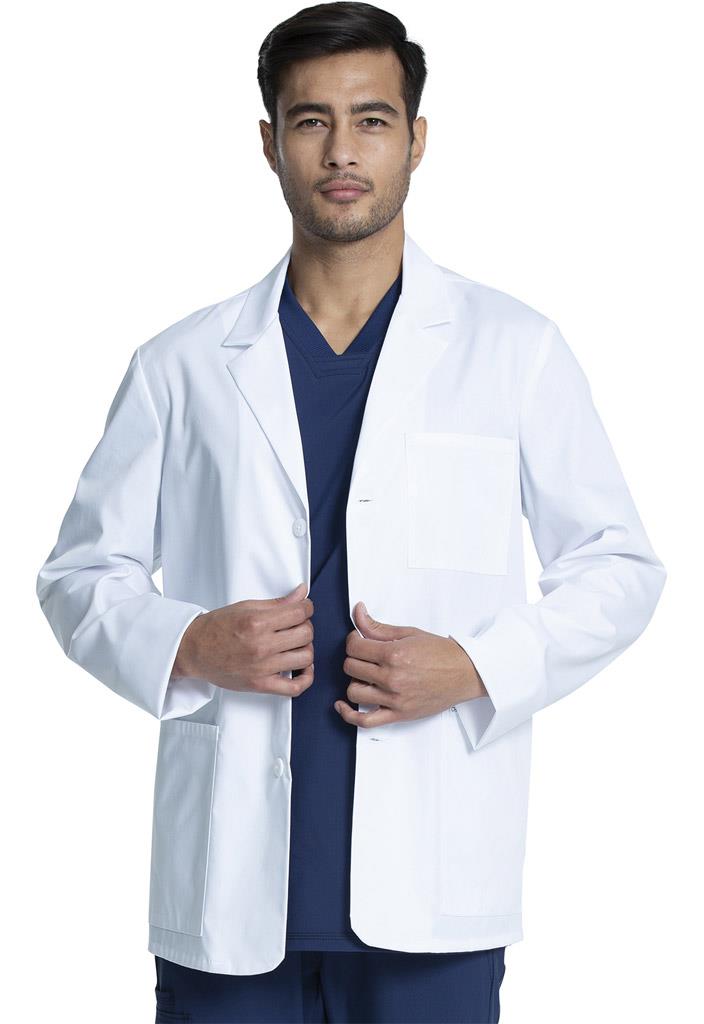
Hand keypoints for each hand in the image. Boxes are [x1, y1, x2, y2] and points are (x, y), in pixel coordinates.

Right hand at [170, 582, 314, 696]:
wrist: (193, 650)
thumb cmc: (215, 628)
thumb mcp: (246, 607)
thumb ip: (277, 603)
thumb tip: (300, 593)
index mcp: (256, 622)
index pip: (299, 612)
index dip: (307, 607)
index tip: (304, 608)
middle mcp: (260, 645)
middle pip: (305, 634)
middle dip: (305, 625)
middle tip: (297, 625)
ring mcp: (262, 667)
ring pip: (305, 657)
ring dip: (306, 648)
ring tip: (296, 644)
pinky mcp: (261, 684)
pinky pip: (294, 688)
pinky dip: (305, 678)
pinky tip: (302, 668)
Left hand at [335, 602, 486, 728]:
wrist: (465, 673)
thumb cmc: (440, 653)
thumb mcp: (409, 633)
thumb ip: (378, 627)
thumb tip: (358, 612)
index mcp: (394, 654)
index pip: (354, 647)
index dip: (353, 640)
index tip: (359, 640)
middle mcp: (392, 677)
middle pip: (351, 667)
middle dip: (355, 658)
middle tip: (365, 656)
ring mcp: (394, 698)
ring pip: (353, 692)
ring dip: (356, 681)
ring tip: (366, 676)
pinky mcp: (398, 714)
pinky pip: (365, 721)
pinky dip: (349, 715)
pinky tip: (343, 706)